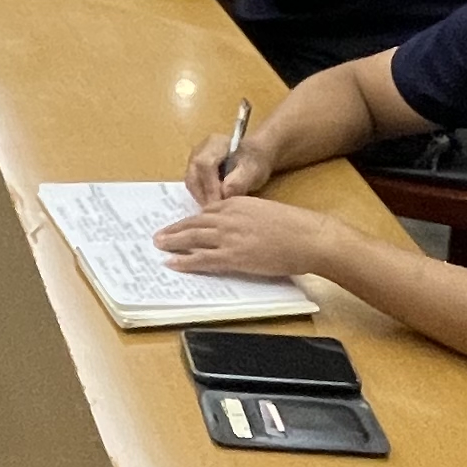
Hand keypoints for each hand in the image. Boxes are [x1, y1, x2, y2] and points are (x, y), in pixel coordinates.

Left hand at [153, 196, 334, 284]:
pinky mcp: (233, 256)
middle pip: (194, 223)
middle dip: (175, 230)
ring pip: (192, 239)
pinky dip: (185, 261)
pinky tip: (173, 263)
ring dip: (173, 243)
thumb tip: (237, 228)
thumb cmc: (294, 226)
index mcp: (237, 203)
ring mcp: (229, 236)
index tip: (181, 226)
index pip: (207, 211)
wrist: (307, 237)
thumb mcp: (265, 211)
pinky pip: (202, 259)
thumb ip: (246, 216)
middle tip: (159, 235)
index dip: (191, 221)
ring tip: (159, 247)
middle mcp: (228, 217)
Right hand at [185, 131, 268, 201]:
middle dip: (203, 194)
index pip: (205, 164)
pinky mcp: (194, 169)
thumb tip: (222, 195)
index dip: (209, 186)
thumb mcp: (252, 171)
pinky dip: (200, 196)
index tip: (219, 203)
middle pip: (193, 173)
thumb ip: (238, 182)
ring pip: (191, 181)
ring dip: (201, 197)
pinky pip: (193, 184)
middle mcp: (200, 150)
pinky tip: (212, 203)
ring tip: (215, 208)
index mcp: (215, 143)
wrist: (254, 156)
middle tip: (216, 210)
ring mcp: (194, 159)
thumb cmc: (255, 162)